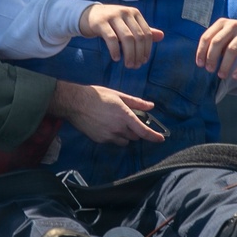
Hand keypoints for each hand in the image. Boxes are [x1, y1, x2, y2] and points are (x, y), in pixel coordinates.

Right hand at [49, 82, 163, 145]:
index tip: (161, 139)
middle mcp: (118, 128)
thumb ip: (136, 102)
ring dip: (125, 134)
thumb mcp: (118, 95)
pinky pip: (113, 141)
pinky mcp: (100, 140)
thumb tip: (150, 106)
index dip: (154, 136)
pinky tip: (106, 125)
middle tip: (129, 119)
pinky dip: (114, 136)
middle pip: (135, 136)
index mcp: (124, 116)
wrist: (75, 103)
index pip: (144, 131)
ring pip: (124, 141)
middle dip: (136, 130)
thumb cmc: (96, 96)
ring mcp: (108, 136)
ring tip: (116, 122)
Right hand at [79, 3, 163, 68]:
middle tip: (135, 66)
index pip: (147, 33)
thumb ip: (143, 31)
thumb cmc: (111, 22)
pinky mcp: (100, 22)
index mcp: (134, 13)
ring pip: (127, 38)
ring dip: (129, 54)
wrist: (87, 15)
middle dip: (138, 54)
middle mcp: (125, 12)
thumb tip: (162, 36)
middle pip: (138, 37)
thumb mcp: (127, 25)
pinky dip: (116, 50)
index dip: (147, 49)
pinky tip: (116, 58)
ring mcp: (113, 16)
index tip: (143, 61)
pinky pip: (111, 38)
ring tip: (128, 65)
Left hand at [196, 17, 236, 79]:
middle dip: (211, 58)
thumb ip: (215, 43)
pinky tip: (235, 76)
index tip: (200, 64)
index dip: (201, 51)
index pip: (207, 37)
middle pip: (217, 42)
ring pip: (231, 50)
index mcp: (222, 23)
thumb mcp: (225, 35)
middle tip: (209, 70)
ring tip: (221, 75)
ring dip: (225, 65)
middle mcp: (233, 26)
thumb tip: (204, 61)